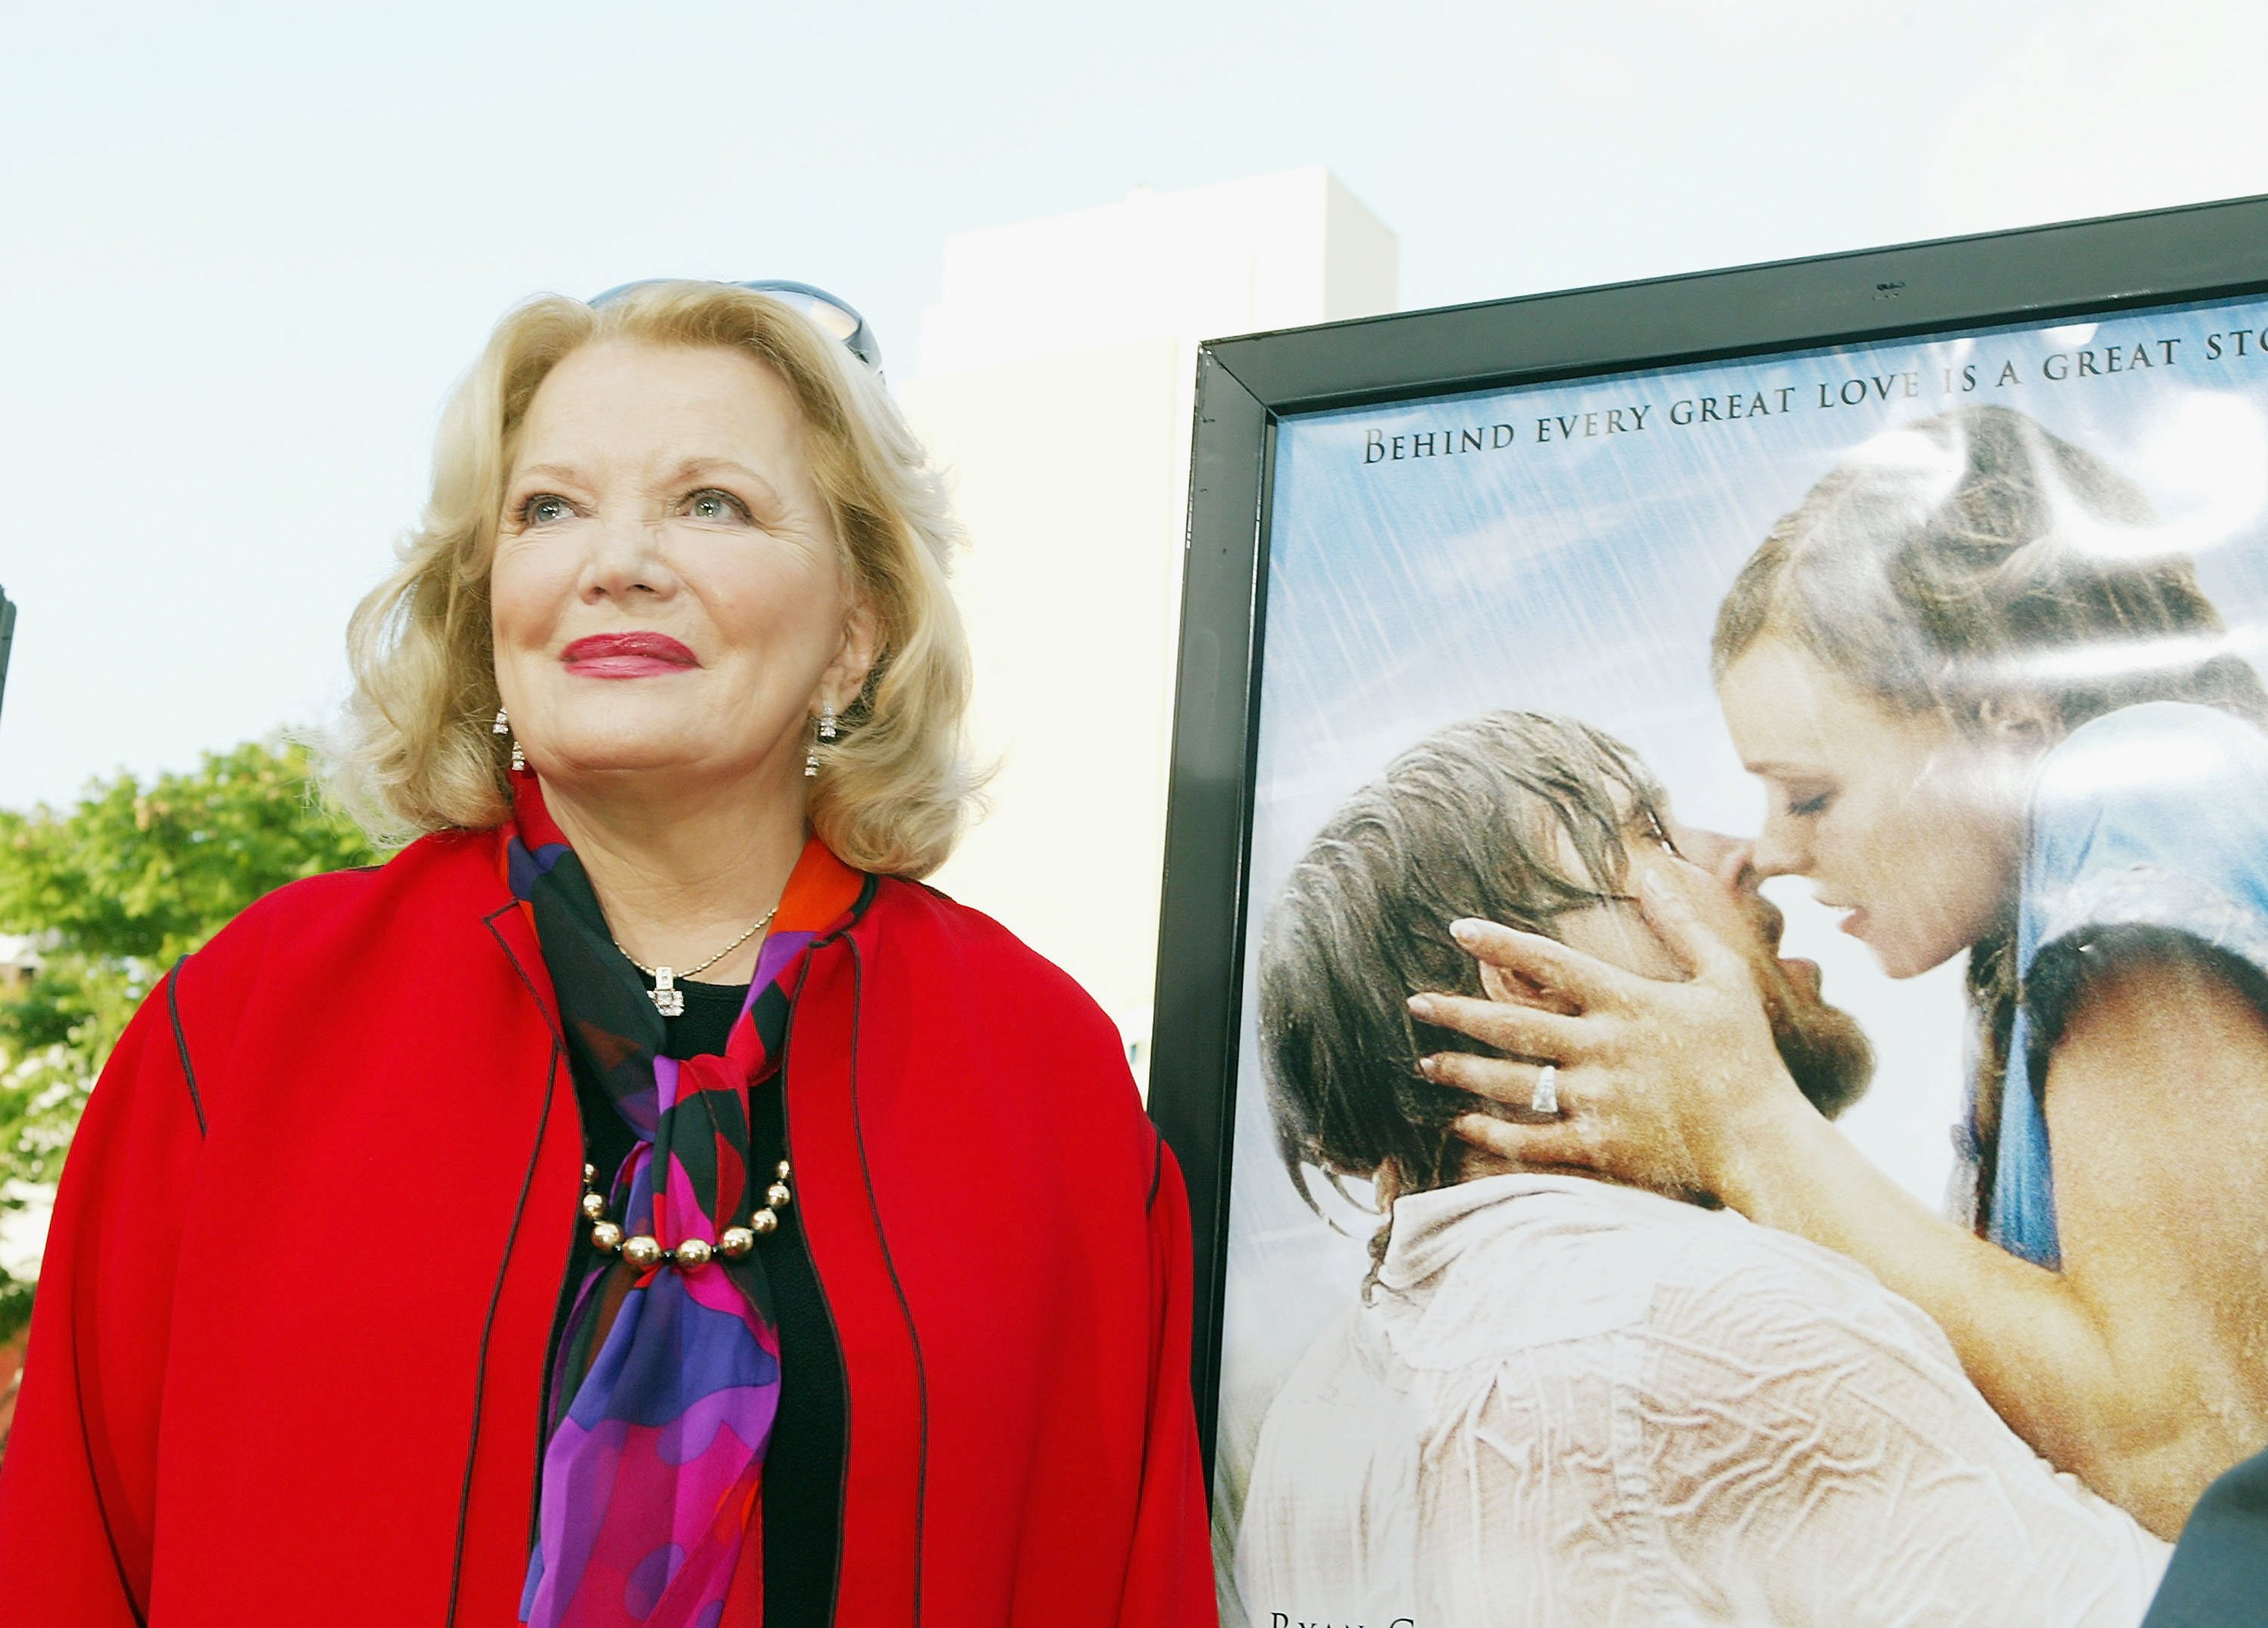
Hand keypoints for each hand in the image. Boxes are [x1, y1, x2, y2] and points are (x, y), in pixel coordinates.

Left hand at [1408, 864, 1810, 1203]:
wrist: (1764, 1140)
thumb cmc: (1746, 1056)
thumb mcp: (1723, 978)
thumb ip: (1684, 924)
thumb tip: (1651, 870)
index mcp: (1629, 1003)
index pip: (1550, 963)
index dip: (1500, 944)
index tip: (1458, 929)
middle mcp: (1604, 1050)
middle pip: (1512, 1026)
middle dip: (1457, 1013)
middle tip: (1414, 1003)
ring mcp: (1599, 1101)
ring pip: (1512, 1084)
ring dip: (1462, 1072)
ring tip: (1423, 1063)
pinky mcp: (1600, 1148)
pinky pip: (1531, 1141)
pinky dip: (1491, 1134)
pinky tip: (1462, 1124)